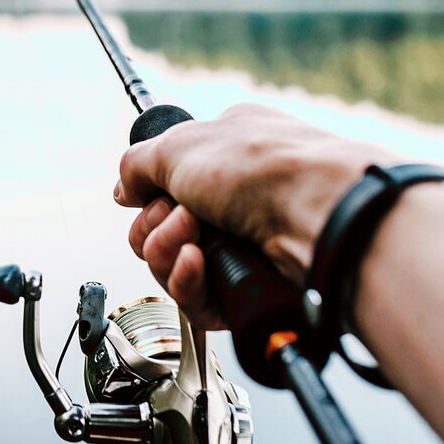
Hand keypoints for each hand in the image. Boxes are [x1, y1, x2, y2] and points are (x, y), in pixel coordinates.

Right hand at [114, 103, 397, 327]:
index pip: (163, 183)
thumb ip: (136, 164)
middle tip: (182, 215)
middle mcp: (232, 199)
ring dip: (166, 250)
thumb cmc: (263, 168)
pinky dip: (186, 282)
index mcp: (223, 153)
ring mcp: (241, 244)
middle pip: (158, 227)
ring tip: (194, 239)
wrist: (320, 214)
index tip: (151, 193)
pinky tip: (198, 263)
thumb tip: (124, 190)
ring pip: (170, 265)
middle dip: (155, 224)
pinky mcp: (246, 289)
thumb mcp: (180, 144)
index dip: (148, 193)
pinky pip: (193, 299)